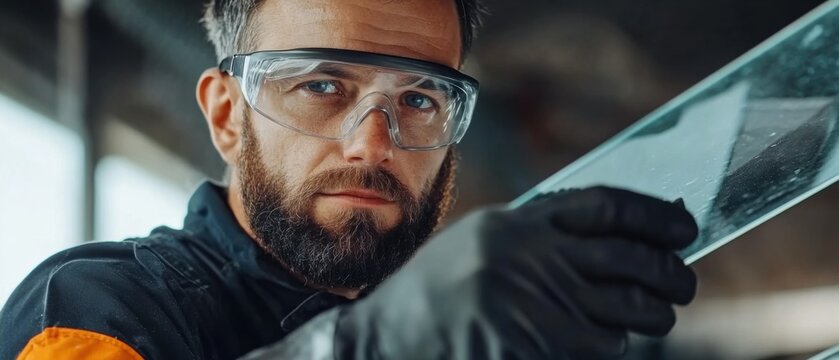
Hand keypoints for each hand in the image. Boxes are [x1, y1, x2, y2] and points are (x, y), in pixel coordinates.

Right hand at [334, 187, 697, 358]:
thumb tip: (622, 231)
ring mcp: (530, 307)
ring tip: (651, 312)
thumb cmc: (443, 283)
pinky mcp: (531, 347)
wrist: (392, 334)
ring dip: (648, 315)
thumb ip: (545, 230)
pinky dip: (612, 343)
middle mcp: (526, 259)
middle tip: (683, 279)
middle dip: (672, 273)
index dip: (654, 215)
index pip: (606, 206)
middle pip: (629, 260)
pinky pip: (600, 347)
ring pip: (625, 312)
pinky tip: (602, 336)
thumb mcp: (488, 238)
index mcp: (517, 224)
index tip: (683, 225)